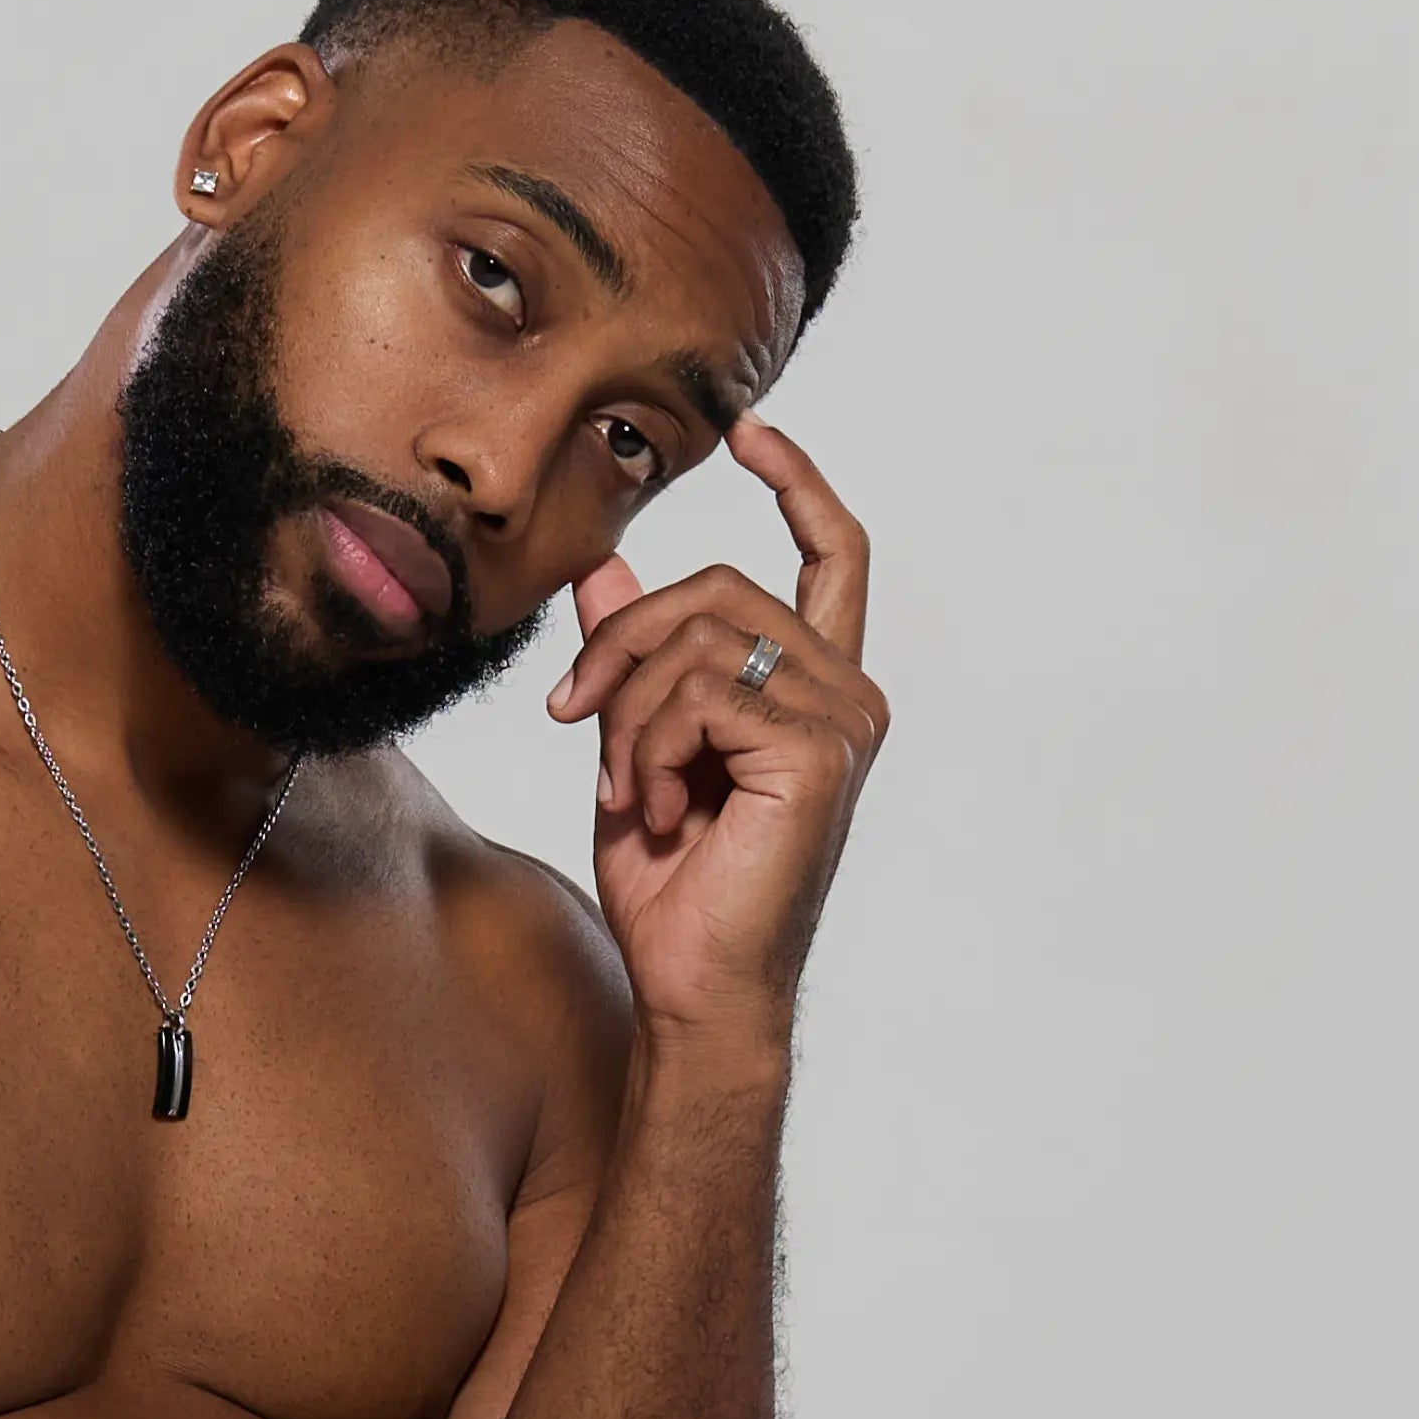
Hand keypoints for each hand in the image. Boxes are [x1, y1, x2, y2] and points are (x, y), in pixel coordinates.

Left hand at [541, 417, 887, 1061]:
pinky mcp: (815, 751)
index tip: (749, 433)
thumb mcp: (635, 744)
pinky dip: (646, 747)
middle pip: (717, 590)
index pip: (834, 555)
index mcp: (817, 687)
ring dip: (627, 714)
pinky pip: (696, 693)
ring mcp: (841, 721)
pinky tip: (655, 806)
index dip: (798, 484)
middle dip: (621, 644)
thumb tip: (603, 570)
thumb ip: (632, 657)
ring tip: (628, 789)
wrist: (691, 985)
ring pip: (696, 640)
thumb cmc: (674, 886)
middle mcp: (847, 694)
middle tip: (572, 716)